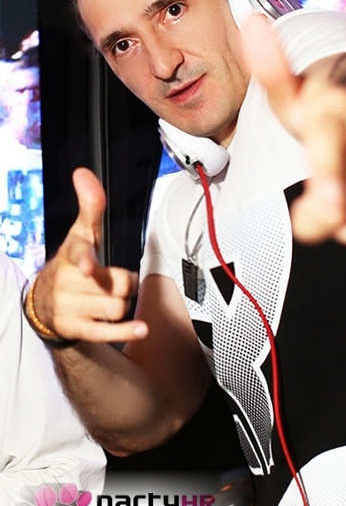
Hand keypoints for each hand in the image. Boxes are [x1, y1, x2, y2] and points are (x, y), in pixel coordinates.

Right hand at [33, 168, 147, 342]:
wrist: (45, 302)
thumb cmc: (71, 263)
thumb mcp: (80, 234)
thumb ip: (89, 206)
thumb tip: (83, 173)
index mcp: (71, 254)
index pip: (78, 254)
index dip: (84, 260)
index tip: (88, 267)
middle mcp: (68, 282)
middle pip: (115, 284)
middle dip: (125, 282)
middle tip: (118, 280)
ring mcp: (70, 307)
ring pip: (117, 306)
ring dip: (123, 303)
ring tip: (111, 297)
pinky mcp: (76, 328)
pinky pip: (106, 332)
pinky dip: (125, 330)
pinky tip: (140, 328)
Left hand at [241, 13, 345, 250]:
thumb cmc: (327, 112)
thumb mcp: (292, 98)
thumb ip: (271, 73)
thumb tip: (251, 22)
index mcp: (333, 105)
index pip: (329, 143)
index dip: (329, 175)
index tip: (329, 203)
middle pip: (339, 201)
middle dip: (318, 213)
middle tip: (316, 197)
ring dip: (345, 223)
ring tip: (345, 192)